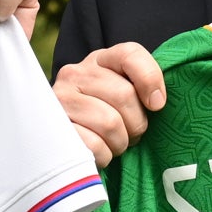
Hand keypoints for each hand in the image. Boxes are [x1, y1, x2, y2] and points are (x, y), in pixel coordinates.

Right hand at [54, 42, 164, 168]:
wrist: (64, 143)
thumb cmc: (106, 118)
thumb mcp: (126, 97)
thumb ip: (144, 87)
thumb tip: (156, 101)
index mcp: (98, 60)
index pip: (129, 54)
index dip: (150, 78)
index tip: (157, 104)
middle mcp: (75, 74)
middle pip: (124, 94)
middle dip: (136, 123)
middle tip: (131, 133)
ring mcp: (61, 100)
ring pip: (110, 122)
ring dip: (120, 142)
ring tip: (114, 143)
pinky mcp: (54, 128)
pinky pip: (94, 145)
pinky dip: (104, 156)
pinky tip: (99, 153)